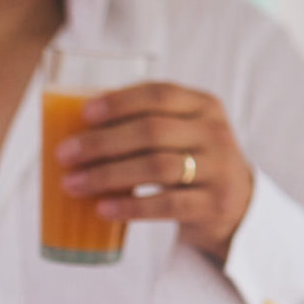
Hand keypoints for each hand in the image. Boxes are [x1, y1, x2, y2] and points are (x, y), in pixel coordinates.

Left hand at [56, 82, 254, 264]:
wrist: (237, 204)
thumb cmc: (192, 160)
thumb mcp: (185, 132)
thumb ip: (147, 122)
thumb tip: (72, 125)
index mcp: (205, 106)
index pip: (161, 94)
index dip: (121, 101)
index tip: (84, 114)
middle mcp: (215, 133)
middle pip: (153, 131)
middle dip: (102, 142)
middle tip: (65, 154)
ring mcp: (218, 169)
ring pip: (157, 167)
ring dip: (108, 175)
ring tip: (73, 183)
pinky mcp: (213, 204)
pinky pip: (167, 205)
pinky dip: (131, 206)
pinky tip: (103, 209)